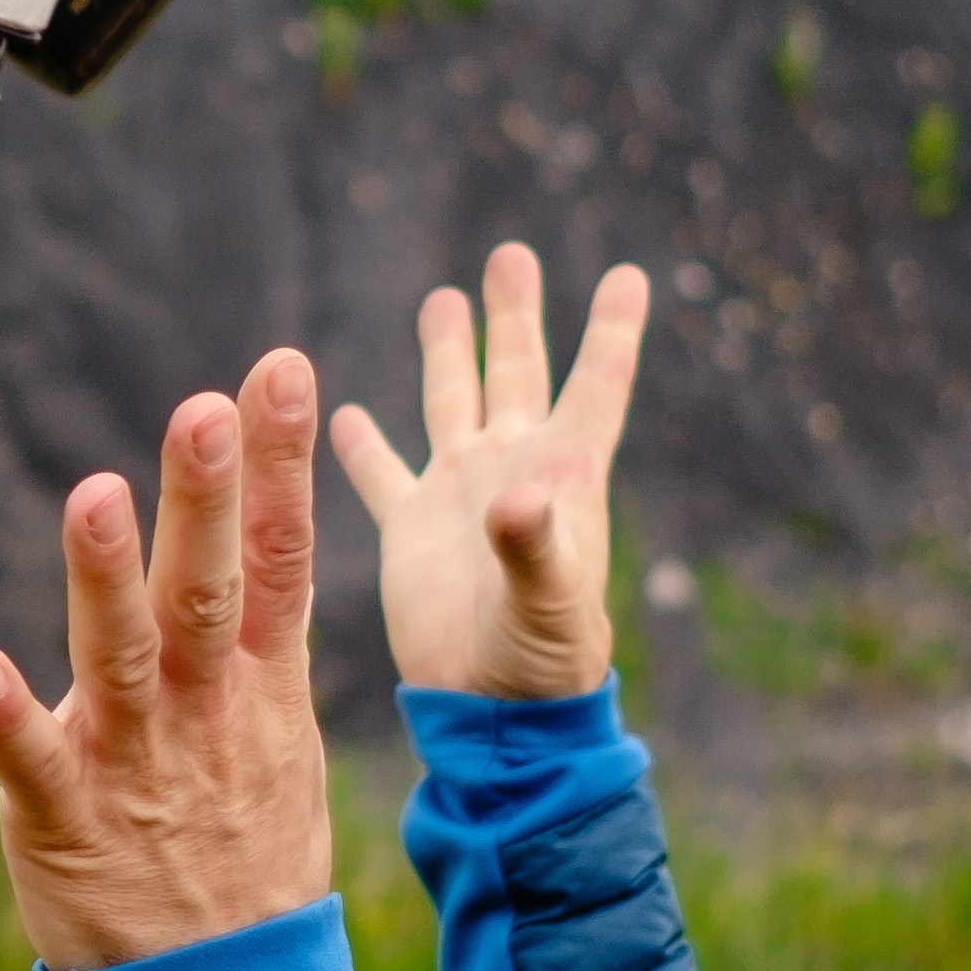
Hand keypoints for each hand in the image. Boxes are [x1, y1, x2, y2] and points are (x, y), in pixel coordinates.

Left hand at [0, 348, 340, 970]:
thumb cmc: (240, 854)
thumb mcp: (277, 741)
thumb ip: (254, 640)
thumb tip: (253, 525)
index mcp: (259, 691)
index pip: (279, 560)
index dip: (279, 465)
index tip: (275, 370)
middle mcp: (204, 717)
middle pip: (210, 594)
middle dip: (207, 500)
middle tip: (201, 408)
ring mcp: (137, 771)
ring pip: (125, 662)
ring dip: (104, 580)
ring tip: (93, 496)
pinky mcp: (68, 827)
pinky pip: (33, 767)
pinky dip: (5, 719)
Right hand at [331, 241, 647, 701]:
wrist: (491, 714)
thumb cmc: (543, 663)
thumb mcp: (550, 603)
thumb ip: (535, 548)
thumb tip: (518, 496)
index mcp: (561, 475)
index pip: (595, 386)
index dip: (611, 331)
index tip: (630, 275)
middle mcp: (510, 470)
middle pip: (515, 372)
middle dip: (514, 315)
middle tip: (512, 256)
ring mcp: (458, 496)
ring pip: (450, 403)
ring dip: (447, 352)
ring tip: (444, 297)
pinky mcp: (410, 531)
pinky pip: (383, 474)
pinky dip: (362, 445)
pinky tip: (340, 412)